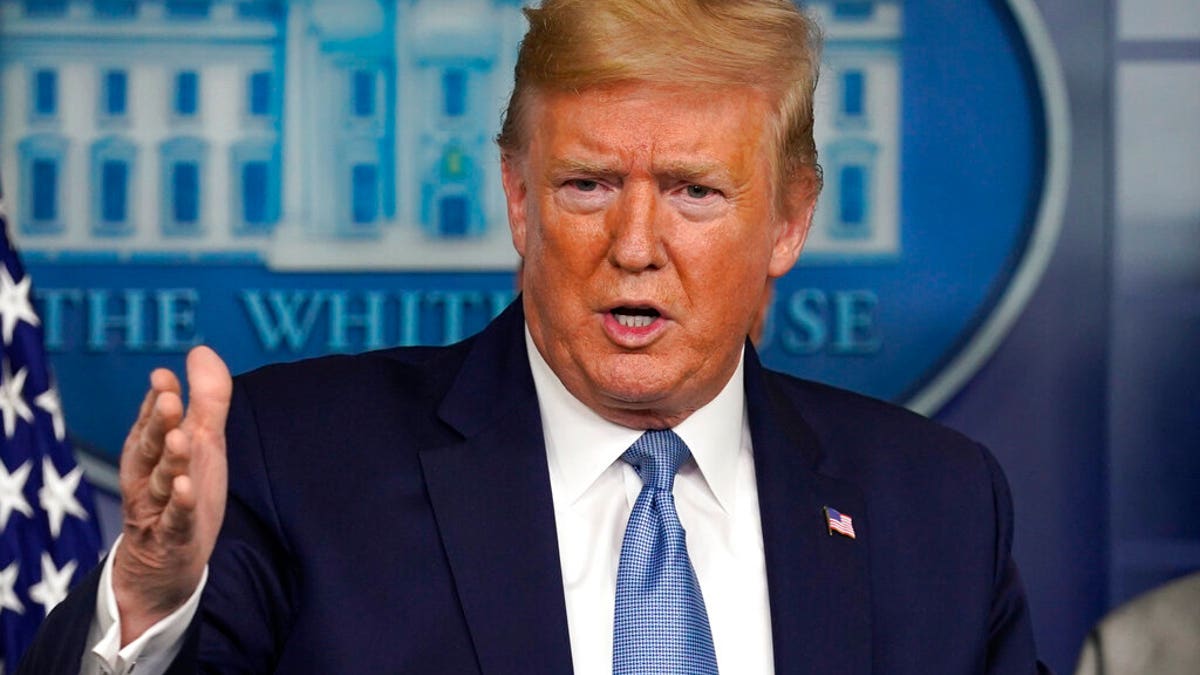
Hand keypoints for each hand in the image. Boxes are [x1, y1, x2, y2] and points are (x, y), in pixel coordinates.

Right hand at [112, 346, 230, 644]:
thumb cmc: (185, 493)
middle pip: (151, 447)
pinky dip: (180, 505)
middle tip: (168, 399)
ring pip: (161, 481)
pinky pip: (175, 520)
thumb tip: (200, 350)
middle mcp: (148, 476)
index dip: (159, 400)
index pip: (153, 421)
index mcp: (152, 451)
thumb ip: (205, 399)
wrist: (165, 565)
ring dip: (171, 460)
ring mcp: (158, 508)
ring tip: (180, 439)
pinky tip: (186, 488)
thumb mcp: (201, 443)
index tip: (165, 377)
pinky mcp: (172, 538)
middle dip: (159, 423)